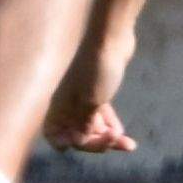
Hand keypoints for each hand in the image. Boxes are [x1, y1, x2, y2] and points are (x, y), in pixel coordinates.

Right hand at [45, 26, 136, 154]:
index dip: (66, 143)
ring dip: (108, 137)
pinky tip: (123, 133)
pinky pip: (100, 116)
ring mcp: (82, 98)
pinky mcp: (96, 91)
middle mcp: (67, 104)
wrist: (111, 38)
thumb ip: (84, 124)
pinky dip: (110, 125)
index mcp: (59, 106)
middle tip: (116, 142)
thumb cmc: (97, 69)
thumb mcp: (92, 101)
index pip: (54, 134)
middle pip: (77, 134)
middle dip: (96, 142)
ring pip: (91, 126)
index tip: (83, 144)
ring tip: (128, 144)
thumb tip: (78, 141)